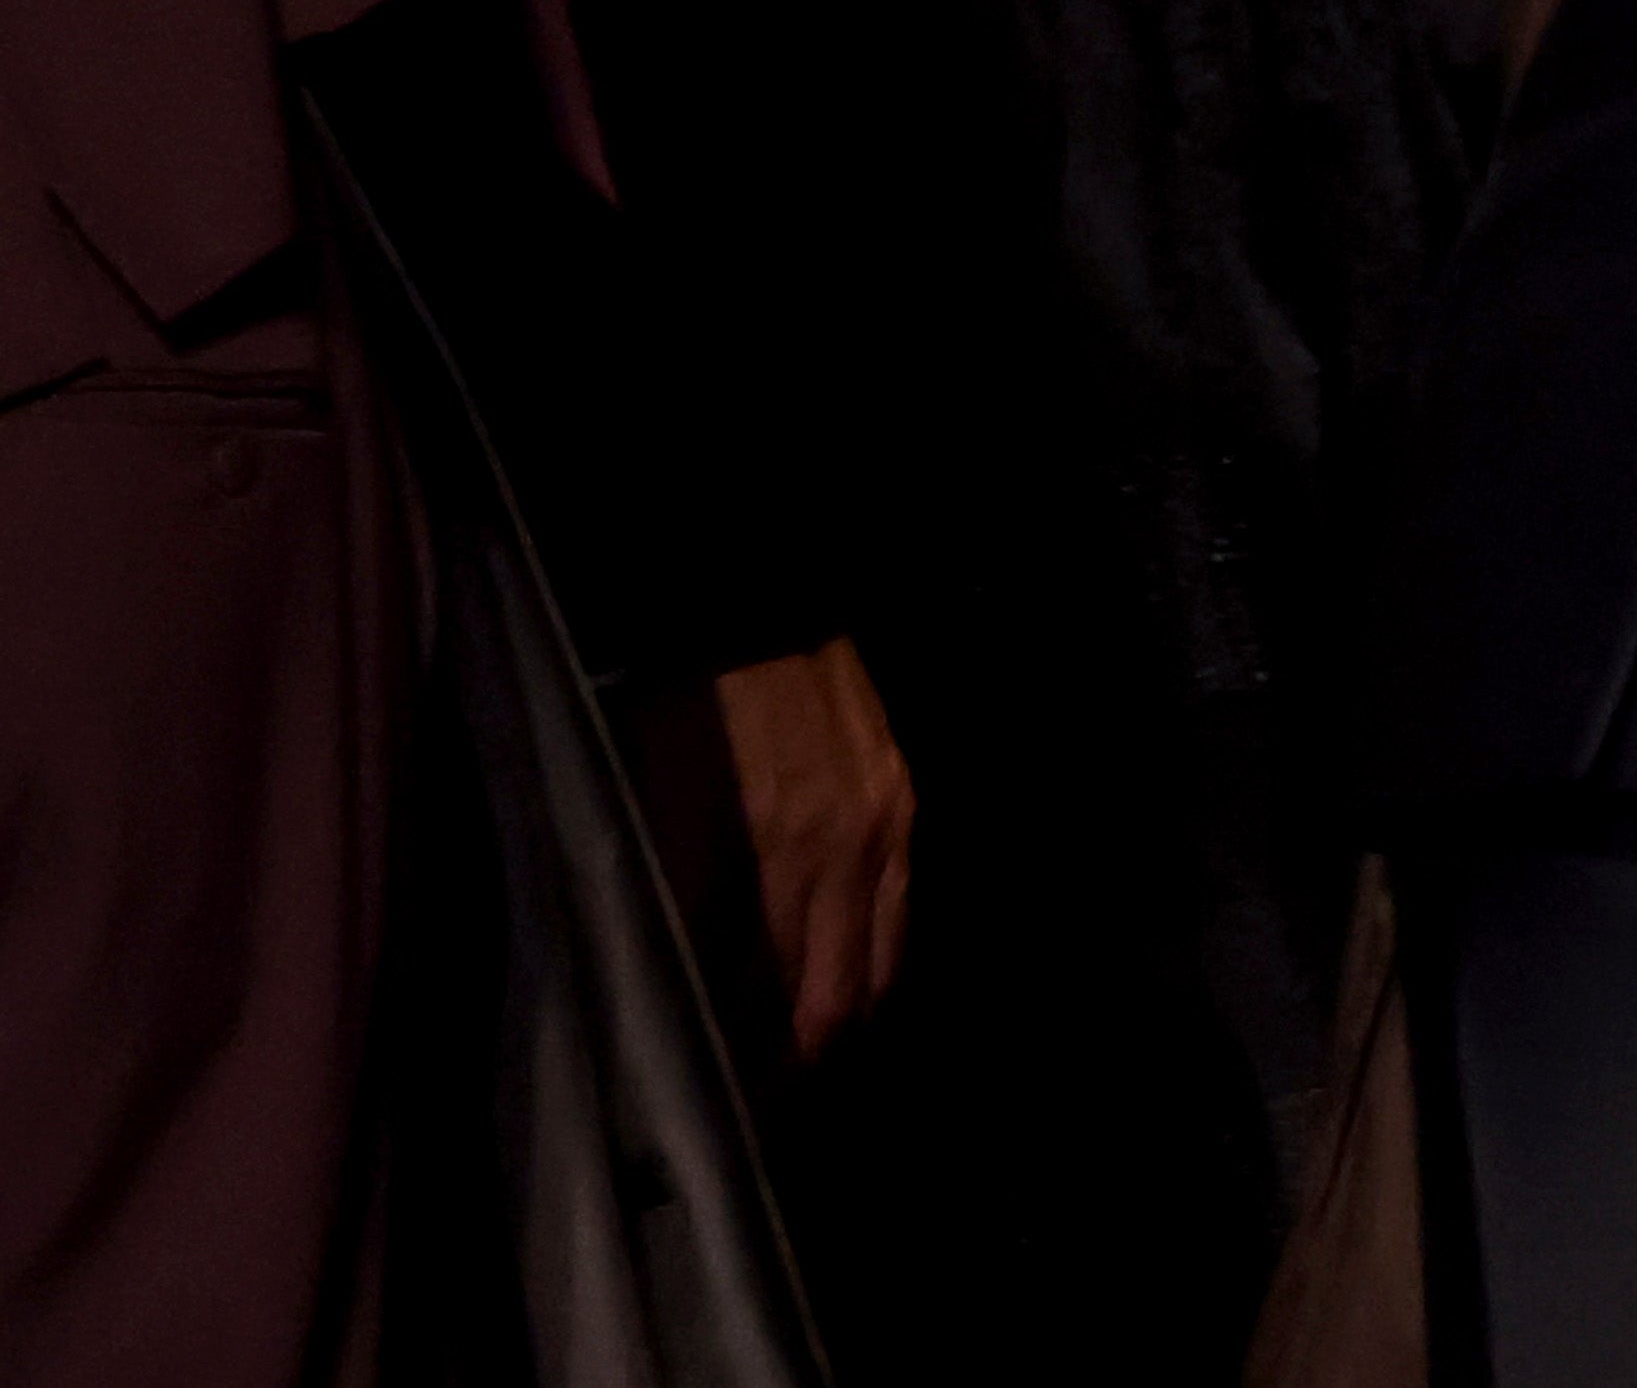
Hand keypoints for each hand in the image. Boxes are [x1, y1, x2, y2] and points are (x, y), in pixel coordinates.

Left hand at [714, 637, 914, 1056]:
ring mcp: (883, 829)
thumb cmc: (698, 704)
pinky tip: (856, 973)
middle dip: (805, 1054)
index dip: (748, 1051)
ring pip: (880, 962)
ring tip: (816, 1048)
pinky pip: (900, 907)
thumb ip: (680, 886)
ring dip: (848, 1012)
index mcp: (770, 849)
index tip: (726, 1092)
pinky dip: (877, 954)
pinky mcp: (905, 806)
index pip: (764, 986)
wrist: (773, 612)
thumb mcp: (662, 794)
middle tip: (773, 1092)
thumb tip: (678, 971)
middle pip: (834, 995)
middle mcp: (838, 851)